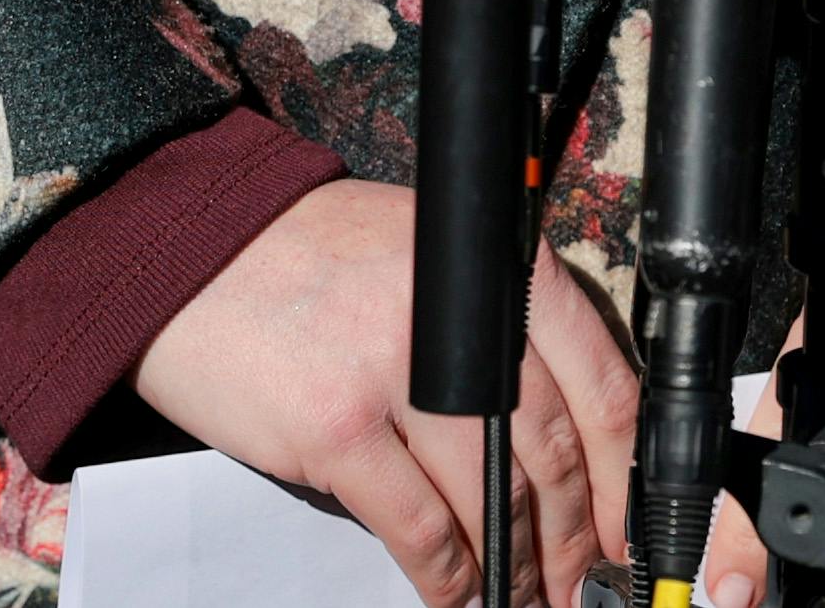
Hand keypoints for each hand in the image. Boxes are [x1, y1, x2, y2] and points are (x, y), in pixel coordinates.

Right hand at [134, 179, 646, 605]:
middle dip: (574, 535)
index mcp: (498, 272)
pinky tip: (456, 594)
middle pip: (553, 452)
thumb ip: (496, 320)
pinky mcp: (338, 431)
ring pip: (492, 499)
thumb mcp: (431, 253)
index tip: (626, 522)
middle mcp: (461, 323)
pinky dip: (447, 576)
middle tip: (579, 578)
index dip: (622, 471)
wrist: (198, 250)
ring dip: (515, 566)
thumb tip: (556, 418)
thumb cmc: (311, 253)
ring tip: (524, 598)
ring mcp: (397, 378)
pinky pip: (418, 528)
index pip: (600, 382)